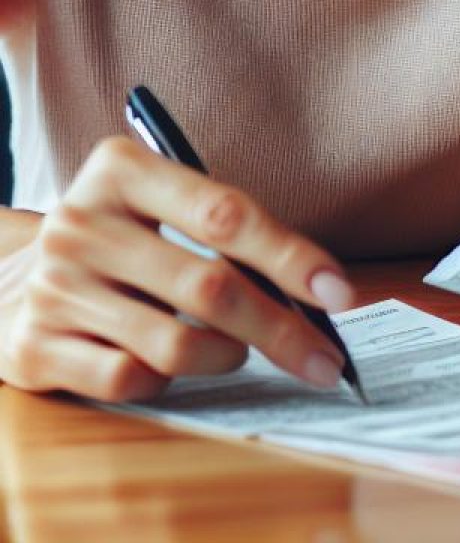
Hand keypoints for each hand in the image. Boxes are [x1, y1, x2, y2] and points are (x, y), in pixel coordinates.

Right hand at [0, 137, 355, 401]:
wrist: (9, 282)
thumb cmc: (120, 241)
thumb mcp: (161, 207)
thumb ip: (227, 231)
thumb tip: (317, 288)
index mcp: (121, 170)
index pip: (226, 215)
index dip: (291, 257)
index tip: (339, 293)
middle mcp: (81, 223)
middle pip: (211, 287)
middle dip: (281, 329)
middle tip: (323, 358)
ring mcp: (54, 287)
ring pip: (176, 342)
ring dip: (227, 355)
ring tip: (235, 349)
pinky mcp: (35, 347)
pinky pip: (132, 378)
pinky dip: (168, 378)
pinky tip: (168, 361)